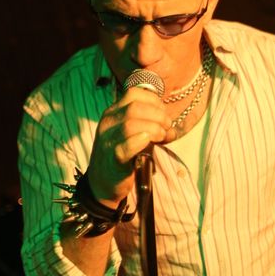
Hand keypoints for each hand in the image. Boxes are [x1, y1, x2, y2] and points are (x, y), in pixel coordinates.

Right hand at [87, 87, 174, 202]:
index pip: (134, 94)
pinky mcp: (113, 159)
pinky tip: (149, 142)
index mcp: (113, 112)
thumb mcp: (134, 134)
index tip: (164, 115)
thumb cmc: (123, 155)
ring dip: (154, 129)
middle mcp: (108, 123)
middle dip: (158, 116)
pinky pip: (125, 146)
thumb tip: (171, 129)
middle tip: (166, 128)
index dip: (154, 101)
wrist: (103, 181)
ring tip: (161, 137)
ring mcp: (108, 140)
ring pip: (131, 124)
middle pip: (135, 108)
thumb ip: (151, 127)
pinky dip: (140, 141)